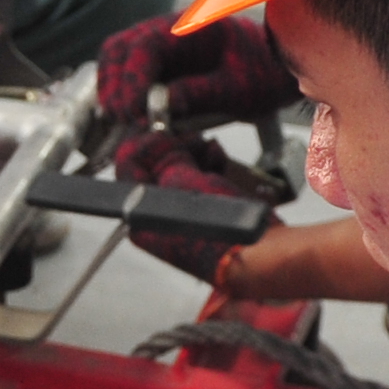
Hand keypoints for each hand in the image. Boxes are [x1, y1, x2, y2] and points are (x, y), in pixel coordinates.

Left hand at [95, 9, 299, 277]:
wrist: (260, 256)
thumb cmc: (219, 231)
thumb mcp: (181, 181)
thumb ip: (162, 158)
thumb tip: (156, 140)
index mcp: (137, 217)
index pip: (128, 166)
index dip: (148, 143)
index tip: (167, 132)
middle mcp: (154, 221)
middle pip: (154, 167)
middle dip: (174, 147)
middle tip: (191, 139)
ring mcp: (179, 218)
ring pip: (178, 171)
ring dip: (193, 154)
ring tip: (209, 149)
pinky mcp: (203, 216)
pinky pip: (197, 183)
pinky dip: (207, 168)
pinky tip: (218, 160)